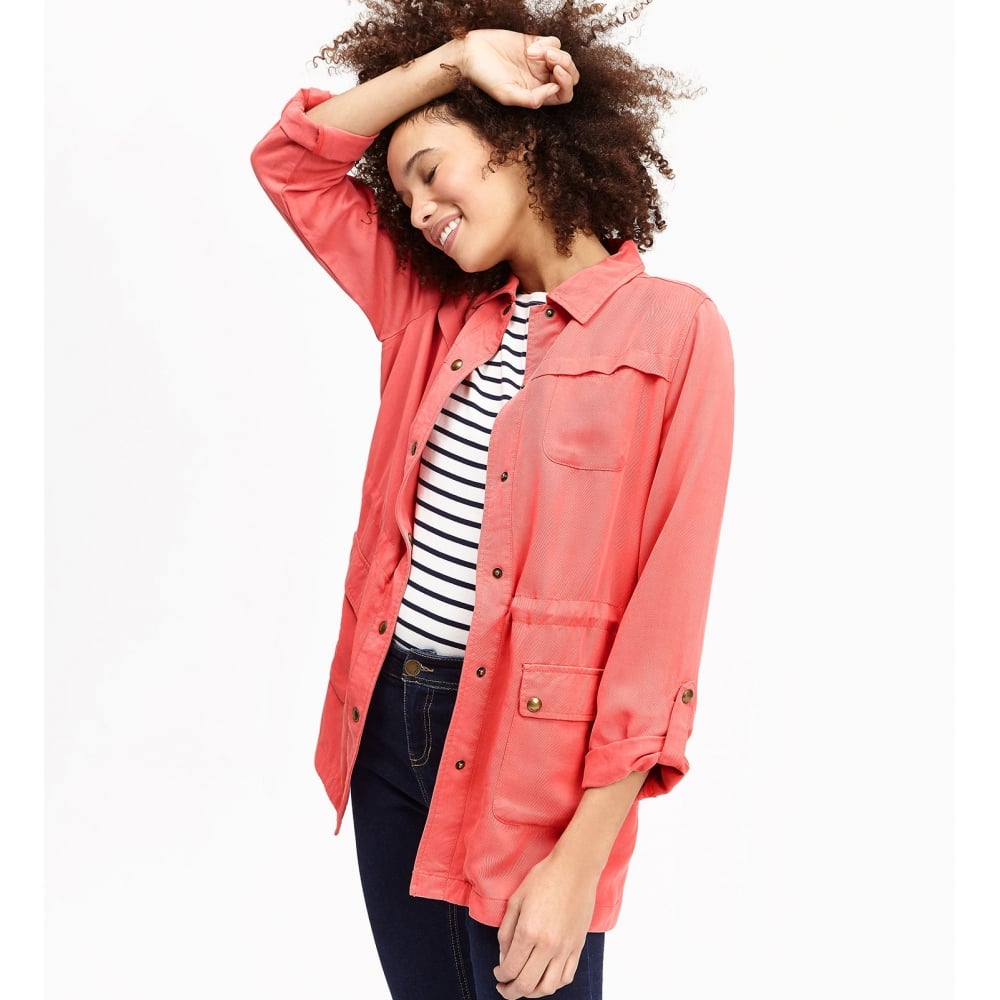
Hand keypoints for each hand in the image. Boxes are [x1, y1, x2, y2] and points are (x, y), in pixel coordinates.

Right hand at [459, 29, 579, 108]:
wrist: (470, 53)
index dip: (566, 84)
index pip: (564, 94)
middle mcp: (541, 80)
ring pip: (564, 57)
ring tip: (532, 52)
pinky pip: (554, 43)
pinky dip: (547, 43)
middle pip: (570, 75)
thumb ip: (532, 99)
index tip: (555, 72)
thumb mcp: (507, 95)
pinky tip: (530, 47)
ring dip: (555, 53)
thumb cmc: (484, 78)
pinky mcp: (535, 43)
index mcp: (537, 95)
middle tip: (550, 58)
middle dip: (565, 65)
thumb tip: (554, 90)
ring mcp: (540, 62)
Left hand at [493, 852, 597, 998]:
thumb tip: (504, 957)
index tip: (497, 973)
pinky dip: (554, 984)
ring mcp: (565, 948)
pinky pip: (567, 977)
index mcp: (528, 931)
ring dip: (533, 992)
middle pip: (527, 984)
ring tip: (524, 986)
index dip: (501, 976)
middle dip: (511, 991)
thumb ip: (506, 932)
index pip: (511, 968)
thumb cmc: (543, 878)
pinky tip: (545, 978)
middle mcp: (548, 944)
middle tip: (504, 987)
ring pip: (548, 987)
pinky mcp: (578, 946)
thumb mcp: (516, 900)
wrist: (575, 868)